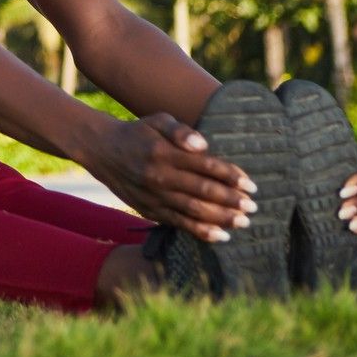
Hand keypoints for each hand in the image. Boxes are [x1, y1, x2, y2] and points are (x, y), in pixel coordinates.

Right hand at [81, 112, 259, 242]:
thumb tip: (203, 145)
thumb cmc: (138, 133)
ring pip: (194, 210)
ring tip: (243, 222)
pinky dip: (201, 232)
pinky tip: (221, 236)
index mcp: (165, 152)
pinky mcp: (149, 210)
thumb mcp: (158, 120)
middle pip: (203, 191)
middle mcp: (160, 176)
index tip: (251, 184)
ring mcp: (154, 196)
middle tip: (254, 206)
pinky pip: (179, 224)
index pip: (205, 166)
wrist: (102, 150)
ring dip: (222, 218)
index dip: (230, 176)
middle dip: (232, 200)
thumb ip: (180, 131)